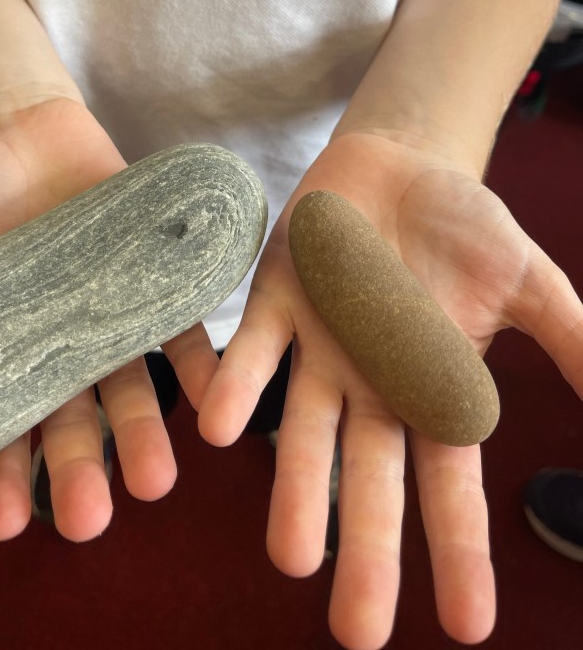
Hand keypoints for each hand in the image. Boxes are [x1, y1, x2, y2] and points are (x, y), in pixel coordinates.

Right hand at [0, 97, 217, 541]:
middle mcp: (57, 356)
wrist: (17, 129)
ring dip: (145, 436)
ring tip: (154, 481)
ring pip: (130, 390)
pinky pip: (179, 328)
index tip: (1, 521)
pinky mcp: (150, 282)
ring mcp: (106, 321)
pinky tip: (216, 397)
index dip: (0, 483)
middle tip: (87, 519)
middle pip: (72, 427)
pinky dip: (200, 363)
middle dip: (78, 472)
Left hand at [199, 131, 582, 649]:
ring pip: (303, 431)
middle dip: (366, 551)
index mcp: (430, 391)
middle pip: (369, 481)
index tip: (470, 626)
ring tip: (290, 556)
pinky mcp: (273, 303)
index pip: (448, 487)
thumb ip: (567, 339)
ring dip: (295, 489)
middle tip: (359, 631)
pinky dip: (236, 387)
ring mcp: (318, 350)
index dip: (459, 552)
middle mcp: (369, 386)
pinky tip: (220, 431)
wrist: (397, 164)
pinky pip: (252, 351)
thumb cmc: (462, 226)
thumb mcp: (527, 280)